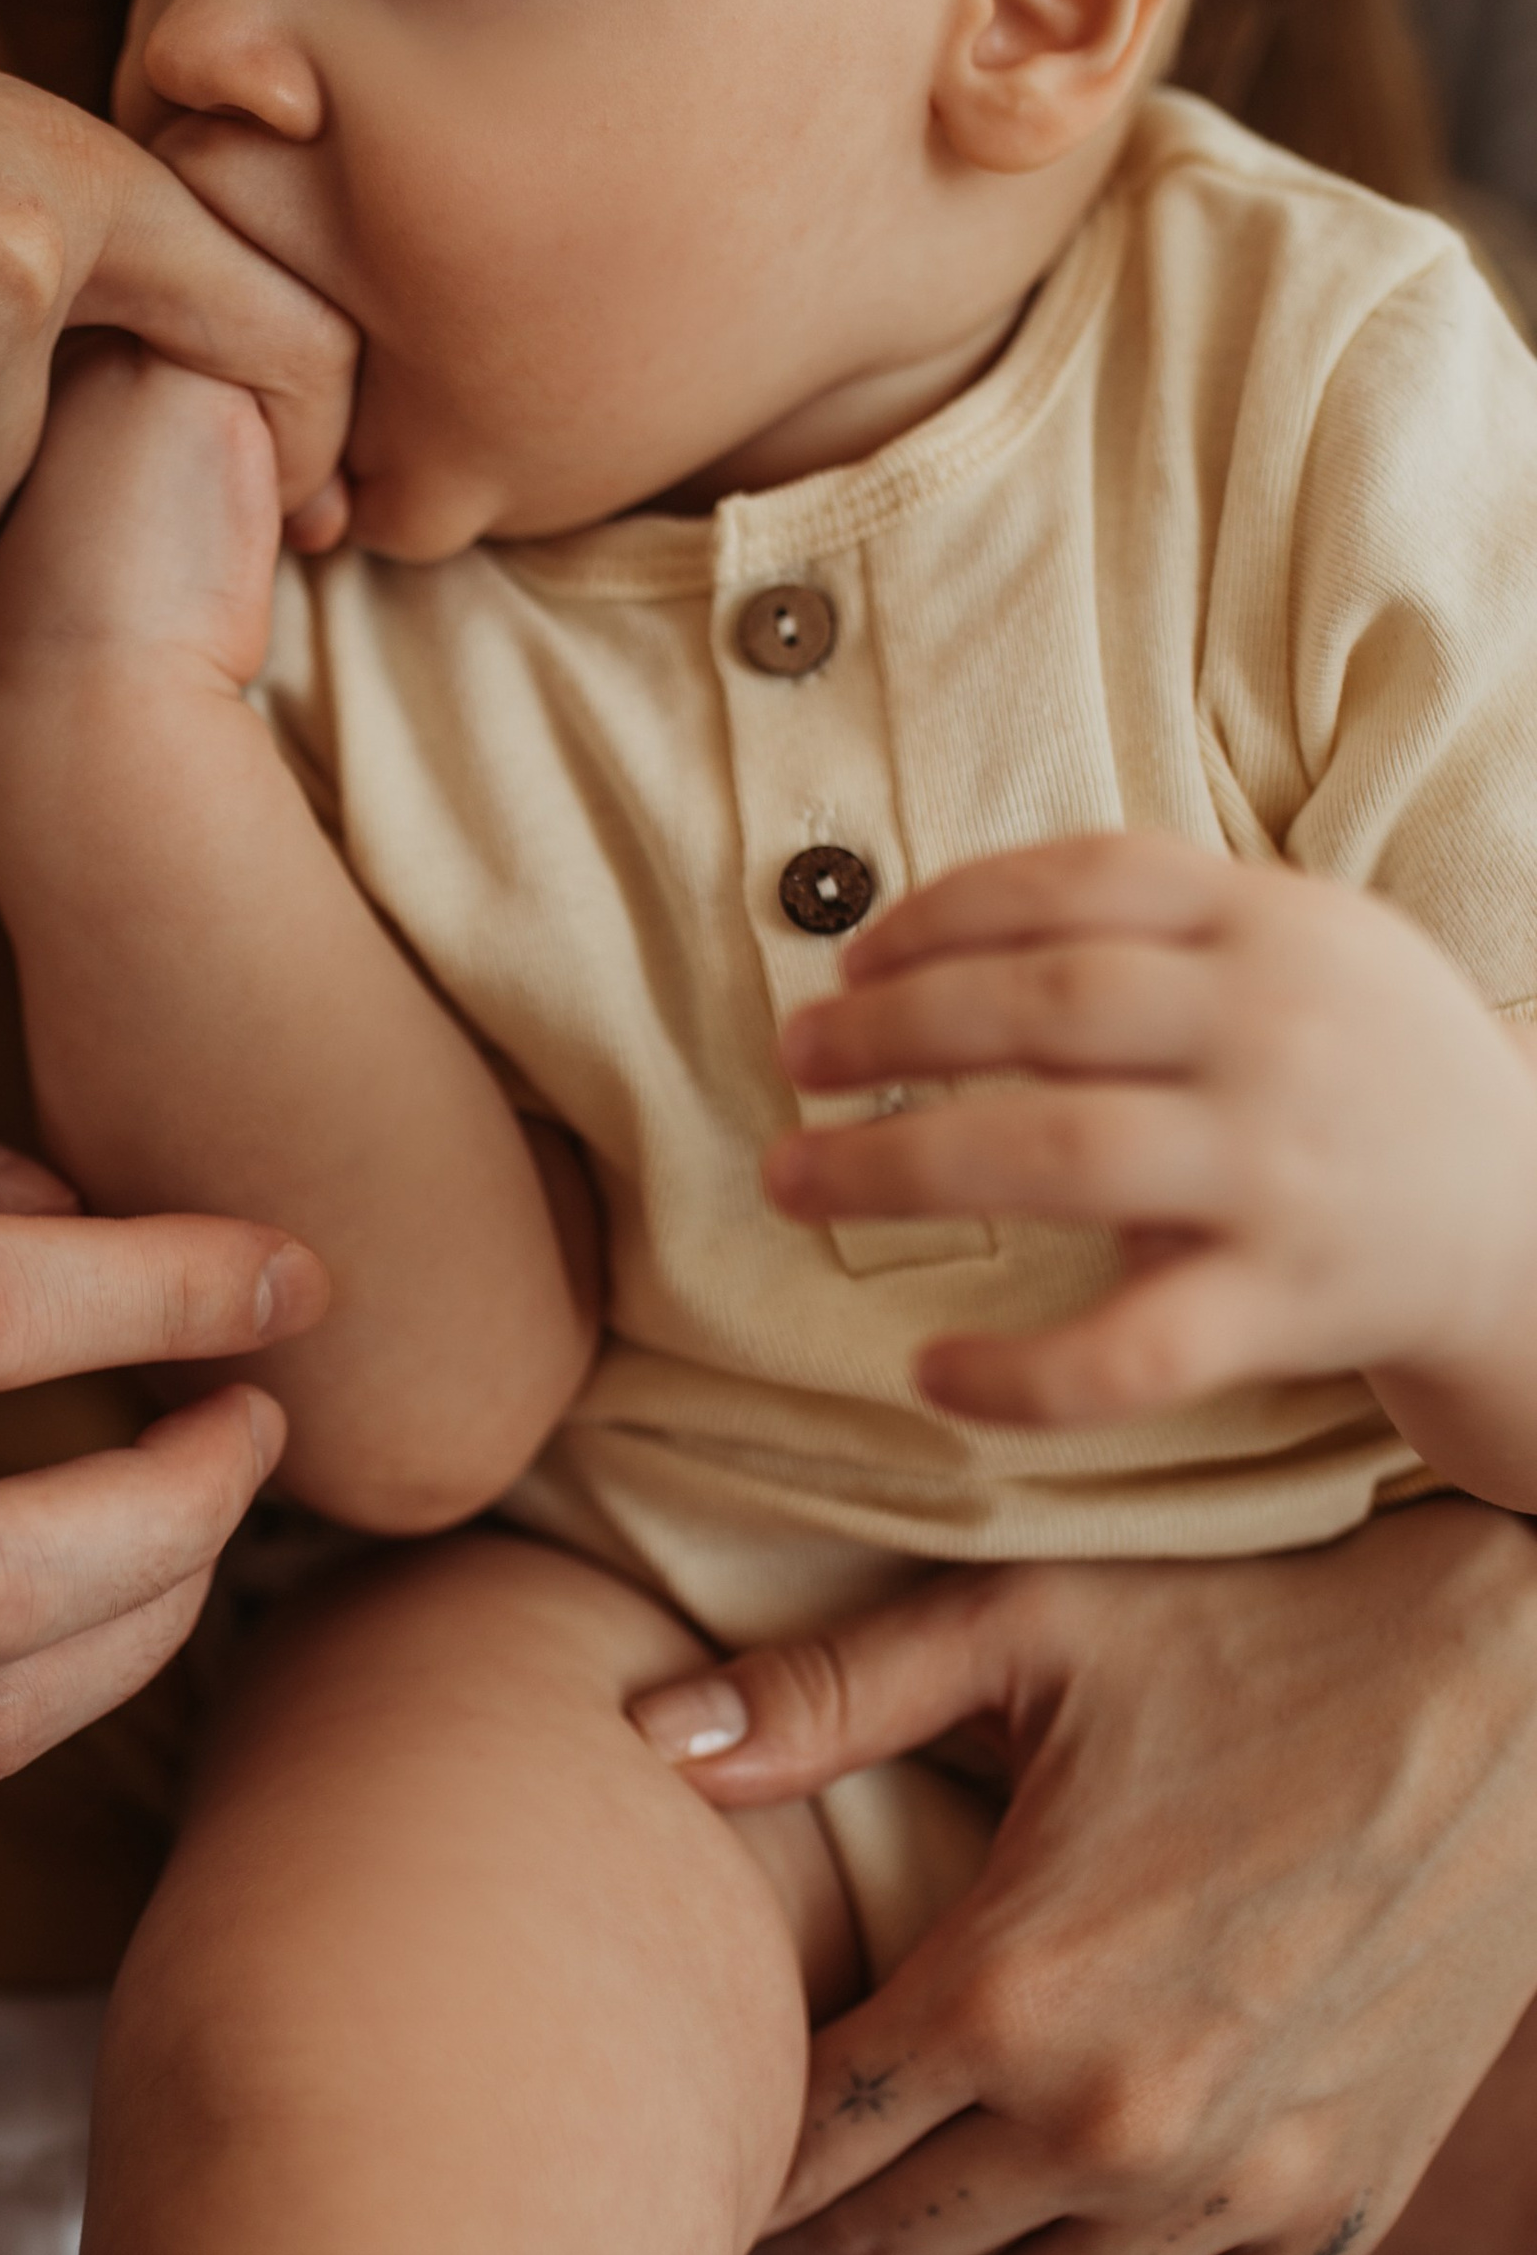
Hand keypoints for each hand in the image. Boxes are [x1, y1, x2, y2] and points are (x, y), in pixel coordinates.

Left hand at [629, 1504, 1536, 2254]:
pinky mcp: (1333, 2209)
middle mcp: (1106, 2115)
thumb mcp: (1024, 1626)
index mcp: (1005, 1980)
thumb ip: (824, 1693)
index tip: (650, 2206)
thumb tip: (646, 1731)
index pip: (809, 2133)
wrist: (1512, 1686)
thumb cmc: (1255, 1633)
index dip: (715, 2183)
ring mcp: (1229, 2184)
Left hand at [767, 833, 1536, 1456]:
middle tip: (793, 1058)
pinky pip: (1132, 1350)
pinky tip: (932, 1372)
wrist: (1531, 1224)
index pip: (1079, 881)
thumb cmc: (1368, 1070)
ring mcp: (1279, 1169)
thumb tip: (930, 932)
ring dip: (896, 1166)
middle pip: (1042, 1004)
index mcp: (1273, 925)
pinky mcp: (1284, 1302)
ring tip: (792, 1177)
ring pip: (1056, 1155)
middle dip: (889, 1029)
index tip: (850, 960)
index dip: (941, 912)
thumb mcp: (1308, 947)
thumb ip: (1159, 925)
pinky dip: (1019, 1373)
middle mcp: (1275, 1033)